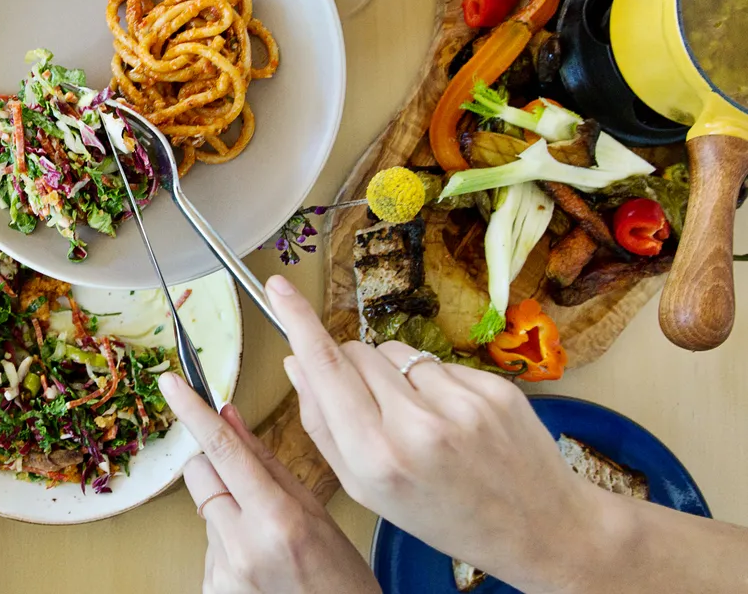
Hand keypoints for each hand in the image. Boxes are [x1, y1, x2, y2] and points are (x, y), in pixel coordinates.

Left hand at [159, 372, 379, 593]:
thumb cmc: (340, 576)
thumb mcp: (314, 510)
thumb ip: (267, 461)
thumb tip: (229, 416)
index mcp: (277, 518)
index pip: (224, 451)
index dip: (193, 412)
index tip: (171, 384)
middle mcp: (244, 545)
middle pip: (200, 476)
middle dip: (216, 468)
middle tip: (248, 485)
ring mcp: (225, 572)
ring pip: (205, 510)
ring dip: (227, 512)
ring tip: (266, 539)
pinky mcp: (212, 589)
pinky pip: (208, 545)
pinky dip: (227, 544)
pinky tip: (258, 561)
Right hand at [270, 275, 597, 591]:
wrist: (535, 527)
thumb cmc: (441, 514)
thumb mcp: (364, 489)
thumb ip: (323, 426)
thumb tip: (296, 364)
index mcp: (376, 456)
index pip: (326, 367)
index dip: (298, 322)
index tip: (278, 288)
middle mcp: (416, 426)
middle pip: (356, 353)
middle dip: (350, 368)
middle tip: (371, 407)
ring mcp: (460, 403)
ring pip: (395, 353)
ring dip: (393, 375)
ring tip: (418, 420)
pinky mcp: (492, 388)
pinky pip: (437, 363)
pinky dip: (433, 383)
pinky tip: (451, 418)